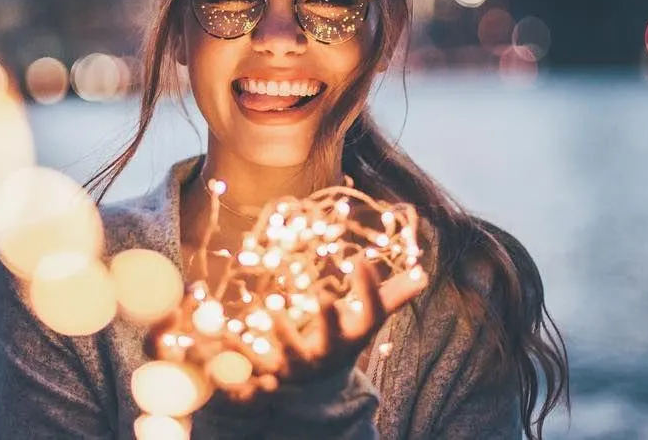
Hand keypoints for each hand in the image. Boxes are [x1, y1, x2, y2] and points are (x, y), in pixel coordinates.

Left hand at [220, 262, 427, 401]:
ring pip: (291, 352)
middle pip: (332, 337)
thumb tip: (424, 274)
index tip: (362, 259)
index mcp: (354, 335)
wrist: (314, 387)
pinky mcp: (269, 370)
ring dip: (281, 331)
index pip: (371, 314)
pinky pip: (252, 362)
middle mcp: (329, 351)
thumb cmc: (343, 340)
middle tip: (322, 294)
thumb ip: (391, 297)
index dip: (369, 290)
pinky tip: (223, 331)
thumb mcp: (366, 322)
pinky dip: (237, 349)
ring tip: (271, 305)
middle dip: (328, 318)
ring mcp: (299, 364)